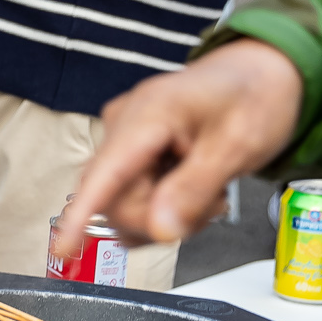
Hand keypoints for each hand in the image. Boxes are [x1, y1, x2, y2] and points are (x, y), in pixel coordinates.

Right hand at [53, 41, 305, 252]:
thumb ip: (194, 189)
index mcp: (149, 114)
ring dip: (166, 215)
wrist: (258, 73)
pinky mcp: (129, 154)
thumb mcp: (239, 145)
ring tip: (207, 192)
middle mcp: (124, 125)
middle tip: (211, 205)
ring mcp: (124, 140)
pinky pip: (133, 199)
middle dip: (161, 219)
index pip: (106, 173)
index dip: (81, 213)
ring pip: (124, 206)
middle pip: (116, 201)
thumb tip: (160, 230)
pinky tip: (190, 188)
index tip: (63, 247)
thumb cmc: (252, 96)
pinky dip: (164, 207)